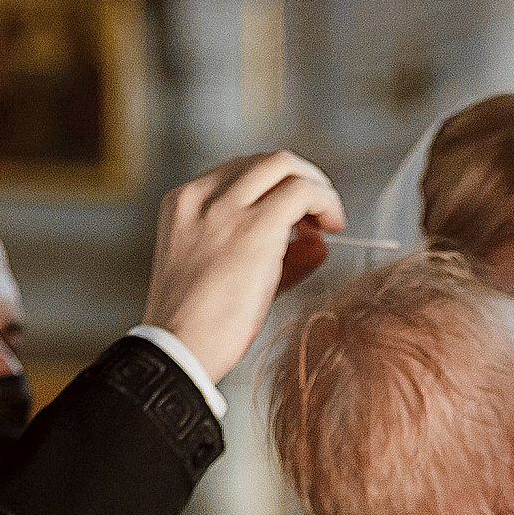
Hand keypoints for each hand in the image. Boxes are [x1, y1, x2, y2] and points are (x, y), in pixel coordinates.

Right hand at [142, 151, 344, 382]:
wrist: (179, 352)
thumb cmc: (200, 327)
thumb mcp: (226, 276)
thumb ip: (273, 254)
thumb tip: (320, 241)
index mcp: (183, 204)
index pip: (239, 173)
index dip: (274, 188)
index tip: (295, 216)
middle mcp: (201, 197)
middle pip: (263, 162)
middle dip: (300, 178)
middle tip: (320, 211)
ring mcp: (226, 209)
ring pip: (284, 165)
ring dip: (316, 185)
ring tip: (330, 218)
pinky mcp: (255, 228)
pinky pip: (301, 191)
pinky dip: (325, 200)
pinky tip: (334, 224)